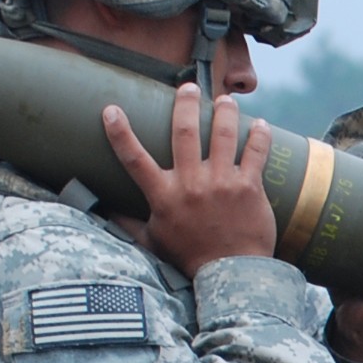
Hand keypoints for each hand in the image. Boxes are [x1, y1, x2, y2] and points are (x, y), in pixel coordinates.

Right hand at [105, 83, 277, 278]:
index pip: (134, 158)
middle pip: (183, 132)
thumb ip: (128, 223)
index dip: (120, 132)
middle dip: (184, 104)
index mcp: (163, 195)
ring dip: (223, 112)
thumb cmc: (190, 258)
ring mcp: (221, 183)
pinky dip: (258, 136)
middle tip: (188, 87)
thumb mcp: (153, 241)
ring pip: (221, 135)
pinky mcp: (249, 188)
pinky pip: (254, 153)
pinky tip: (260, 124)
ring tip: (225, 98)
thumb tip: (102, 211)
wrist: (232, 275)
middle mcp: (190, 184)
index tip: (111, 109)